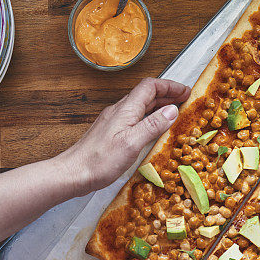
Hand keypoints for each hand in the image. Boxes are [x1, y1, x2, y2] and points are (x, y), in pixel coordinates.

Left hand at [58, 77, 190, 196]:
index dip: (170, 86)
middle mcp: (119, 111)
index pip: (151, 86)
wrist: (73, 173)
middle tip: (185, 102)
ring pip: (140, 107)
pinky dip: (149, 119)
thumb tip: (172, 110)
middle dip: (167, 95)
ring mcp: (114, 122)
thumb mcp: (132, 142)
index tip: (186, 92)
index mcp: (125, 109)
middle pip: (146, 94)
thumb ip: (153, 125)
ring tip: (174, 113)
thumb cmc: (99, 160)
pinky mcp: (111, 133)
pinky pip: (134, 119)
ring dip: (159, 107)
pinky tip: (153, 130)